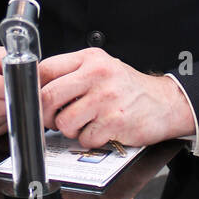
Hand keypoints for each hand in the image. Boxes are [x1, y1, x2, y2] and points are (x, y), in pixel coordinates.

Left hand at [38, 49, 194, 148]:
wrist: (164, 103)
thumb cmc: (127, 88)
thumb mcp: (101, 68)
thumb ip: (72, 73)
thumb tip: (37, 89)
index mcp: (90, 59)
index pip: (46, 69)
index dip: (34, 89)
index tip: (36, 100)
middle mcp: (98, 75)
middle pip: (49, 96)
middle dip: (46, 114)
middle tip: (53, 119)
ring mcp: (106, 98)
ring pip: (64, 122)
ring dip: (70, 129)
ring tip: (84, 124)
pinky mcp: (114, 121)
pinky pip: (85, 138)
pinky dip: (89, 139)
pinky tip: (101, 130)